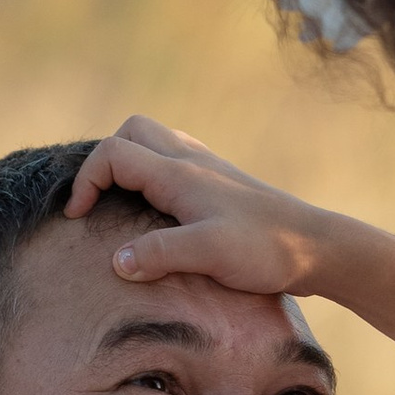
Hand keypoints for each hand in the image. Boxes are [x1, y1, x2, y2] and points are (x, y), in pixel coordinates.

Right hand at [66, 119, 346, 298]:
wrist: (317, 246)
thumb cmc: (265, 249)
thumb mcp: (208, 254)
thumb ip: (159, 254)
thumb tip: (116, 262)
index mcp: (179, 173)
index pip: (113, 154)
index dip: (85, 182)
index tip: (77, 218)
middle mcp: (191, 161)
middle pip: (132, 132)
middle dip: (104, 161)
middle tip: (98, 201)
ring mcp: (208, 168)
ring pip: (154, 142)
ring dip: (130, 163)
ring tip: (122, 203)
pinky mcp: (222, 183)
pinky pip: (175, 159)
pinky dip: (154, 172)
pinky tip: (161, 209)